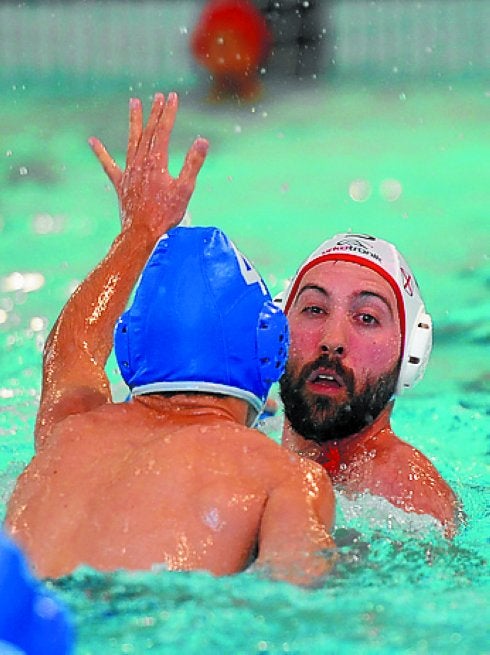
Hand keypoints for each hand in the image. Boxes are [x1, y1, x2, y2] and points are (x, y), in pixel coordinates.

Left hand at [89, 92, 208, 237]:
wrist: (142, 233)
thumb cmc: (165, 214)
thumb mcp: (185, 189)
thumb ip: (193, 163)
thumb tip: (203, 140)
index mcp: (156, 162)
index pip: (164, 131)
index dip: (168, 113)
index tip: (173, 97)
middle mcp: (140, 162)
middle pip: (149, 132)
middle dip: (154, 113)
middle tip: (158, 96)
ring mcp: (129, 172)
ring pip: (132, 141)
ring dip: (134, 122)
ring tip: (133, 103)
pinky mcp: (121, 184)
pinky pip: (108, 165)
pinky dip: (101, 152)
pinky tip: (92, 141)